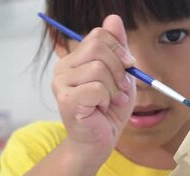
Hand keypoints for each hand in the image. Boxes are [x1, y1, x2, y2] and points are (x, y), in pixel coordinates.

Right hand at [52, 15, 136, 165]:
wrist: (98, 143)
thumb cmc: (108, 113)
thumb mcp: (120, 76)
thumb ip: (117, 49)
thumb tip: (113, 18)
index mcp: (74, 60)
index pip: (98, 36)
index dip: (119, 48)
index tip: (128, 66)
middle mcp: (63, 68)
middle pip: (98, 48)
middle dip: (119, 69)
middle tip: (121, 89)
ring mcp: (61, 84)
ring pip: (99, 69)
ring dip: (114, 89)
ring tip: (112, 102)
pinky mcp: (66, 100)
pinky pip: (97, 88)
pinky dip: (106, 100)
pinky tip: (102, 110)